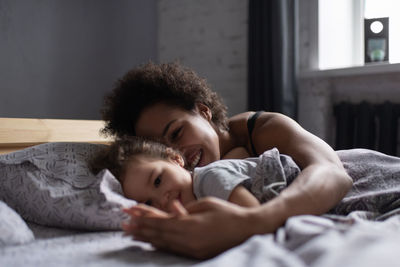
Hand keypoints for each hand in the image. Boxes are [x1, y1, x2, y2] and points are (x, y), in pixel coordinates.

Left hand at [127, 197, 256, 258]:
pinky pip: (174, 250)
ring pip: (164, 244)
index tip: (129, 215)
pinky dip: (160, 245)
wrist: (248, 231)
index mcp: (190, 225)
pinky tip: (151, 243)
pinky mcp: (196, 255)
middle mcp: (188, 240)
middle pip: (158, 234)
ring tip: (131, 234)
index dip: (144, 219)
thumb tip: (173, 212)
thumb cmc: (228, 213)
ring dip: (147, 238)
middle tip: (123, 226)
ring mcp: (192, 250)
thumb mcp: (206, 204)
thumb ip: (187, 210)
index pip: (161, 222)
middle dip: (140, 229)